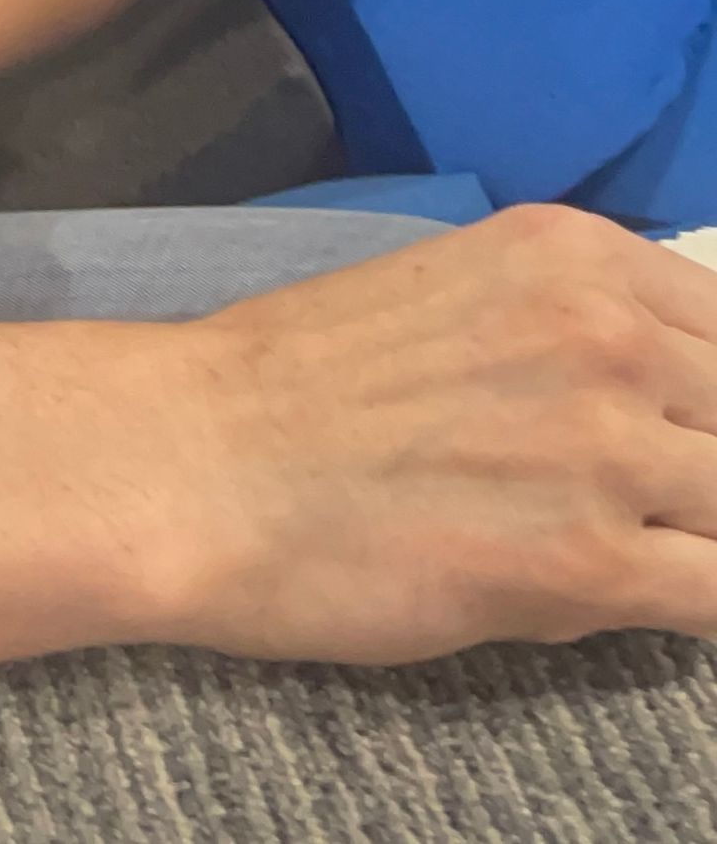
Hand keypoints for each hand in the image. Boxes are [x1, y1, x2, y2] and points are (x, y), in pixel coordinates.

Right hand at [155, 207, 716, 658]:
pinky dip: (706, 607)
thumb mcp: (459, 298)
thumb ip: (572, 333)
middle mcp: (607, 330)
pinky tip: (660, 609)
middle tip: (659, 506)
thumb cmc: (301, 384)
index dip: (714, 400)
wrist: (199, 461)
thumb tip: (661, 407)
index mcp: (574, 254)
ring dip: (705, 537)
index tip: (686, 441)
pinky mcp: (586, 563)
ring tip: (653, 556)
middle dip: (709, 469)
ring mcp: (604, 446)